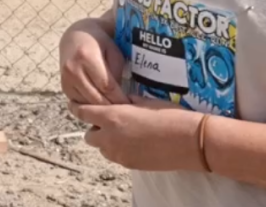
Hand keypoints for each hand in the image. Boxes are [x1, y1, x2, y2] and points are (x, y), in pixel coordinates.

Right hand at [59, 18, 129, 104]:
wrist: (75, 37)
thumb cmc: (99, 43)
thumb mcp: (113, 51)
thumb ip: (116, 73)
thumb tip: (119, 96)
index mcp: (87, 57)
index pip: (106, 86)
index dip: (120, 98)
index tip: (131, 105)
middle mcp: (73, 69)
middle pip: (96, 98)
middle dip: (112, 107)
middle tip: (125, 112)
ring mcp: (66, 79)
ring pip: (87, 104)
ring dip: (102, 109)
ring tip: (115, 111)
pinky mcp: (63, 87)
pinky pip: (80, 103)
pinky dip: (91, 107)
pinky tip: (102, 106)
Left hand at [69, 97, 205, 171]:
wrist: (189, 141)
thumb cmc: (170, 115)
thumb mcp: (144, 101)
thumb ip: (125, 102)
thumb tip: (119, 101)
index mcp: (112, 117)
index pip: (83, 113)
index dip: (77, 108)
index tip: (76, 105)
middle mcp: (110, 137)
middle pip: (89, 135)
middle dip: (94, 128)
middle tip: (107, 120)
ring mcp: (119, 154)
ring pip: (102, 148)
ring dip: (106, 140)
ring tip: (123, 132)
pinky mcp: (130, 165)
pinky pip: (116, 157)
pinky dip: (119, 150)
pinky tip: (135, 142)